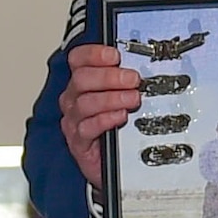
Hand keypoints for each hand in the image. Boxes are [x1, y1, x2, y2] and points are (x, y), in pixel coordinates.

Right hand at [57, 43, 139, 189]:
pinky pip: (87, 128)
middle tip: (132, 79)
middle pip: (81, 79)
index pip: (78, 59)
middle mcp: (74, 99)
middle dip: (110, 76)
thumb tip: (143, 63)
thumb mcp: (122, 97)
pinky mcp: (79, 143)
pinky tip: (120, 117)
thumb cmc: (117, 128)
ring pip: (85, 103)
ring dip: (112, 98)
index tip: (115, 55)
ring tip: (133, 99)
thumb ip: (127, 80)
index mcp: (82, 83)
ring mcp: (74, 121)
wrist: (115, 164)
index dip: (94, 54)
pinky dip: (105, 119)